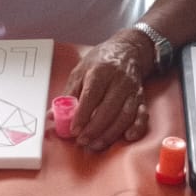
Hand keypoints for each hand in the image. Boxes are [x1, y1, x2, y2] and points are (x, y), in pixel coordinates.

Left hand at [62, 34, 149, 150]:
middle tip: (82, 141)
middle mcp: (119, 81)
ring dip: (110, 133)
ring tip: (96, 144)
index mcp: (100, 71)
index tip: (74, 130)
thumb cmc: (100, 62)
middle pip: (109, 108)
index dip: (83, 114)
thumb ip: (69, 94)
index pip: (92, 95)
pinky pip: (142, 115)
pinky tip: (126, 137)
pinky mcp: (141, 98)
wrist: (127, 51)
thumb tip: (53, 115)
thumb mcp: (80, 71)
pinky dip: (136, 128)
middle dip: (94, 129)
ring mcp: (132, 90)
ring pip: (125, 115)